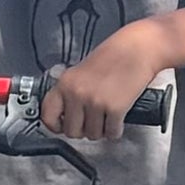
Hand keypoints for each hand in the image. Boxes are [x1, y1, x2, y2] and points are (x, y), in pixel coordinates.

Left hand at [37, 30, 169, 145]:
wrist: (137, 49)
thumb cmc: (112, 58)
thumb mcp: (80, 72)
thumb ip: (69, 93)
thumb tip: (64, 117)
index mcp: (65, 83)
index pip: (47, 116)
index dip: (57, 126)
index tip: (63, 126)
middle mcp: (77, 94)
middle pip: (71, 132)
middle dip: (83, 130)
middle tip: (92, 121)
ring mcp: (95, 102)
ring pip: (93, 135)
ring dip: (101, 130)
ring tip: (106, 117)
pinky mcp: (115, 108)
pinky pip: (112, 133)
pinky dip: (116, 130)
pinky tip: (117, 119)